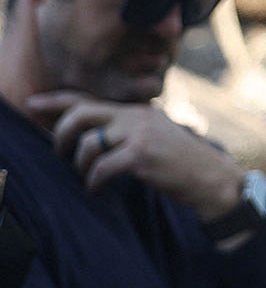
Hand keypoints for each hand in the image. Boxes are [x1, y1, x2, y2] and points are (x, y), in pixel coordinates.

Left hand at [26, 90, 242, 219]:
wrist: (211, 177)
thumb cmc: (182, 162)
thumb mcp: (155, 136)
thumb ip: (127, 130)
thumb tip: (89, 136)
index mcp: (137, 110)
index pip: (90, 98)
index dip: (56, 100)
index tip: (33, 105)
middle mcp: (136, 117)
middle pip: (81, 114)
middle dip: (61, 135)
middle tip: (60, 153)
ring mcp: (139, 135)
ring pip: (88, 144)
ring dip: (80, 166)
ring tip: (87, 178)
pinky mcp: (141, 156)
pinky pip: (101, 168)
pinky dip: (94, 181)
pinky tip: (98, 189)